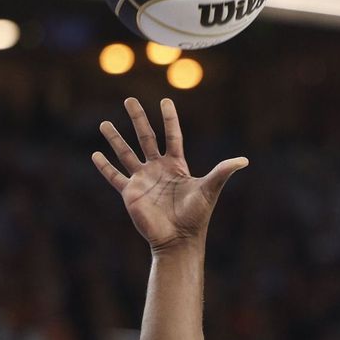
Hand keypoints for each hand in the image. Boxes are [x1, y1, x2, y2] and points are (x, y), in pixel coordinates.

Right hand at [91, 97, 247, 251]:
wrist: (178, 240)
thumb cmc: (196, 216)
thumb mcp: (209, 189)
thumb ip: (223, 172)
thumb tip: (244, 160)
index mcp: (176, 165)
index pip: (172, 135)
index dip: (169, 119)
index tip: (165, 101)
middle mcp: (158, 169)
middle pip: (146, 137)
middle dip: (138, 118)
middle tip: (129, 99)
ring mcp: (143, 180)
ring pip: (126, 153)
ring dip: (115, 138)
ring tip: (104, 123)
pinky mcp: (131, 193)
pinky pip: (115, 177)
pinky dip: (104, 166)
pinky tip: (95, 154)